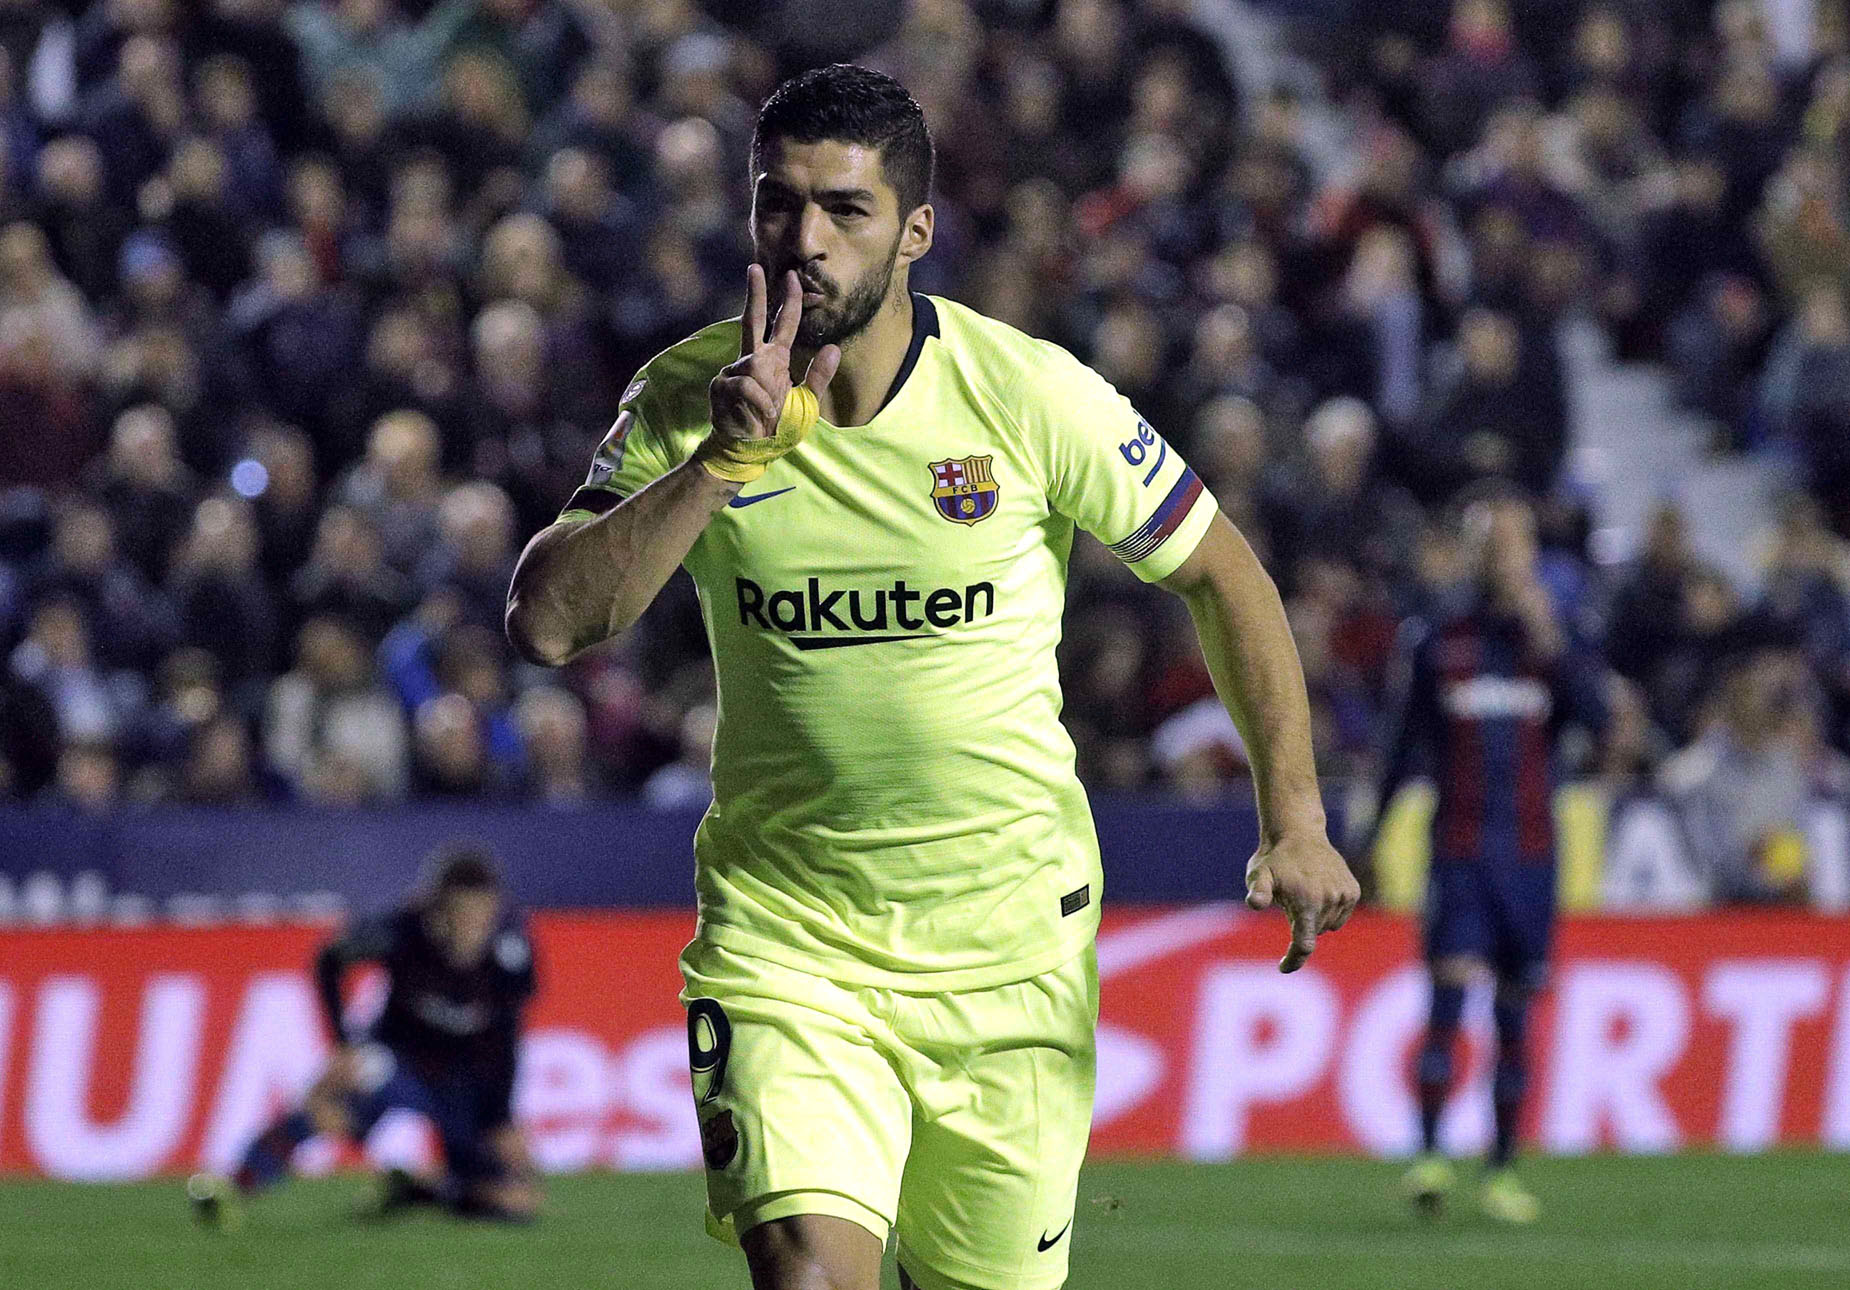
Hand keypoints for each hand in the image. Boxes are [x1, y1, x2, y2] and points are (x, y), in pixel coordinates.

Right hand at [708, 265, 839, 443]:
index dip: (789, 301)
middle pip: (753, 319)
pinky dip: (759, 404)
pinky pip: (747, 387)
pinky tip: (759, 419)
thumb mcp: (805, 404)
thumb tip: (834, 347)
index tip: (792, 278)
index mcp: (773, 360)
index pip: (782, 324)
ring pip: (756, 366)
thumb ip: (818, 377)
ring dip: (769, 394)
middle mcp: (753, 359)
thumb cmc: (775, 428)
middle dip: (755, 294)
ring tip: (769, 415)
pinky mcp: (722, 386)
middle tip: (754, 268)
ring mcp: (734, 371)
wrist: (750, 452)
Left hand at [1245, 832, 1360, 972]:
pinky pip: (1340, 915)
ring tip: (1303, 893)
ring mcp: (1344, 895)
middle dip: (1300, 925)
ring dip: (1314, 918)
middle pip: (1313, 933)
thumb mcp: (1259, 874)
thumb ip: (1258, 891)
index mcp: (1307, 901)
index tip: (1283, 968)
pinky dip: (1328, 910)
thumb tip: (1254, 903)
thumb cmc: (1275, 859)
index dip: (1294, 960)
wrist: (1299, 833)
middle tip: (1289, 900)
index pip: (1304, 944)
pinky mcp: (1353, 891)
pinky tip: (1318, 890)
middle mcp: (1329, 900)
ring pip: (1327, 926)